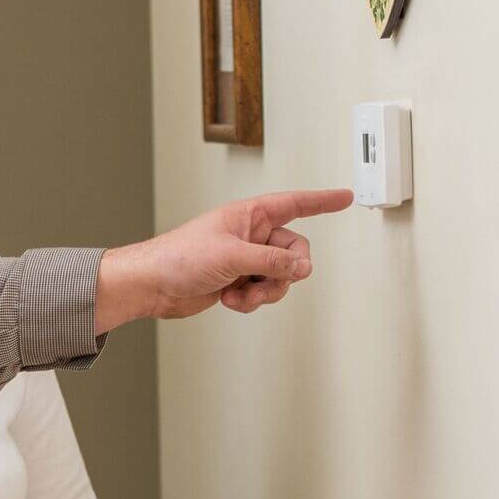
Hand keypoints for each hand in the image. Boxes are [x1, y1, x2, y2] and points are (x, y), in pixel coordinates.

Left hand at [92, 189, 353, 332]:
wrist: (152, 286)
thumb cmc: (180, 257)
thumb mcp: (232, 255)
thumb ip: (272, 260)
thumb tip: (303, 266)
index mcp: (249, 215)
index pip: (294, 204)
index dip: (321, 201)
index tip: (345, 197)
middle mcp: (249, 235)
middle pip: (293, 250)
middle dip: (286, 270)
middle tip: (274, 279)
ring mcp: (244, 259)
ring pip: (280, 276)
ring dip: (266, 291)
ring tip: (242, 295)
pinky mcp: (236, 281)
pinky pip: (261, 292)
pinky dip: (250, 300)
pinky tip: (229, 300)